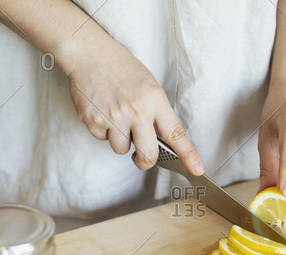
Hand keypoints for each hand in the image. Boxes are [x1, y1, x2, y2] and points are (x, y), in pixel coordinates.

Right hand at [61, 38, 203, 174]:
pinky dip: (102, 130)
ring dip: (120, 140)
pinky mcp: (93, 120)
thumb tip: (160, 141)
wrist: (89, 53)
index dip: (188, 154)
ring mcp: (114, 117)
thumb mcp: (149, 85)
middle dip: (144, 161)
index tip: (197, 169)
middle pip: (148, 154)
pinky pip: (102, 139)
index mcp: (155, 99)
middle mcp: (136, 110)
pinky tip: (102, 111)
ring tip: (115, 117)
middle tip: (141, 158)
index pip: (175, 133)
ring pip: (121, 149)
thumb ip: (156, 112)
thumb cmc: (121, 68)